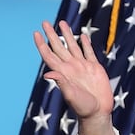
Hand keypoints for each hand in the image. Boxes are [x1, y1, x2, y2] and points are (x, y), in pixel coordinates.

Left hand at [34, 20, 115, 134]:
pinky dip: (85, 43)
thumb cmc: (82, 106)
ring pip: (73, 46)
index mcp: (63, 72)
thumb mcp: (70, 94)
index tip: (36, 33)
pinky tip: (82, 36)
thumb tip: (47, 73)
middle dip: (51, 34)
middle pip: (59, 46)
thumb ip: (60, 82)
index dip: (42, 44)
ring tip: (62, 23)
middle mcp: (70, 67)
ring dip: (67, 35)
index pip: (49, 55)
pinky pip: (88, 52)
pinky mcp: (94, 68)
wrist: (98, 112)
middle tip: (44, 22)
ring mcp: (82, 66)